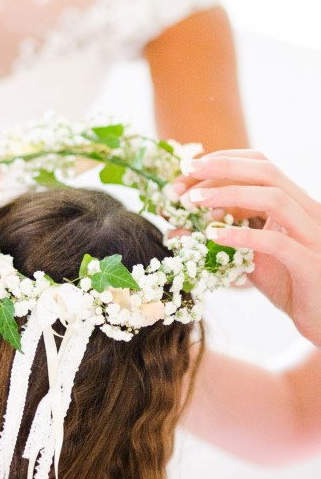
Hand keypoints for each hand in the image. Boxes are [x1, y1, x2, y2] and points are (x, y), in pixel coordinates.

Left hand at [172, 150, 320, 345]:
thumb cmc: (287, 283)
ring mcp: (312, 234)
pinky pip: (277, 242)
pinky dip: (243, 236)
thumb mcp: (247, 256)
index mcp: (293, 202)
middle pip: (266, 171)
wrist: (320, 317)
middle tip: (185, 172)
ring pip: (274, 198)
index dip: (223, 161)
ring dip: (229, 195)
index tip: (187, 169)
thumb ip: (216, 239)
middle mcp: (306, 210)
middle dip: (222, 167)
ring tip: (193, 202)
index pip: (260, 164)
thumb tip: (173, 229)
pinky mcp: (310, 262)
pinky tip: (215, 236)